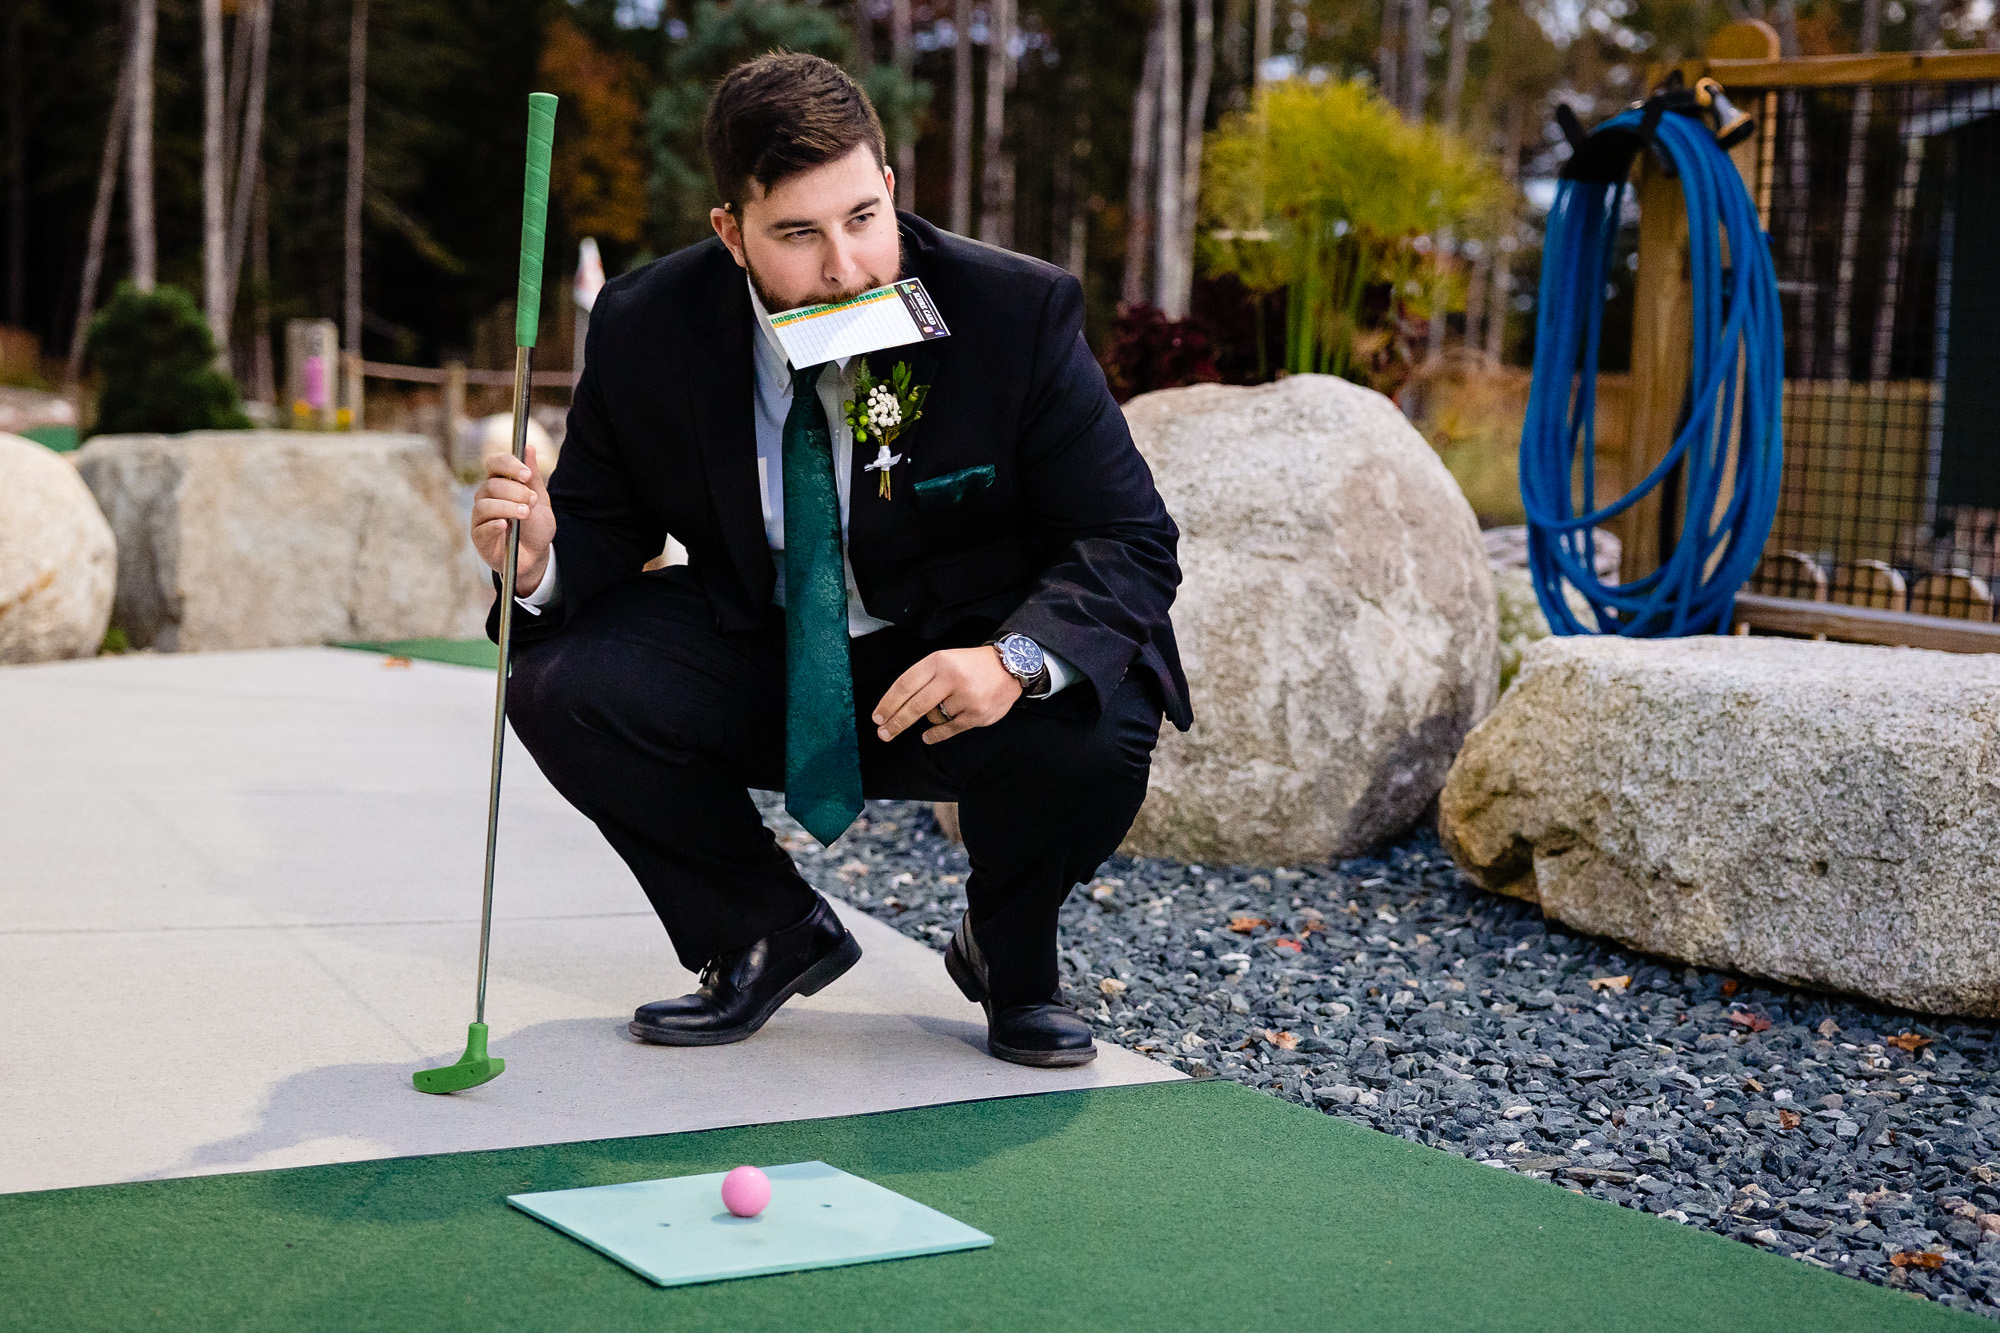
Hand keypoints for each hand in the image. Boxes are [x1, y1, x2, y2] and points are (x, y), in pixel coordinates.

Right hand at [470, 442, 555, 596]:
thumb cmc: (535, 527)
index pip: (494, 463)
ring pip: (484, 505)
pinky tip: (506, 526)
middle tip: (533, 501)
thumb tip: (529, 447)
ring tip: (526, 514)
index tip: (526, 474)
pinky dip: (494, 524)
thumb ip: (534, 477)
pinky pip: (481, 527)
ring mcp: (480, 517)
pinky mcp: (479, 537)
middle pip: (492, 485)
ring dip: (508, 507)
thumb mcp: (540, 500)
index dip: (508, 465)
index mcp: (500, 483)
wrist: (536, 556)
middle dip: (516, 491)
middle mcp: (486, 497)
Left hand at [872, 646, 1021, 744]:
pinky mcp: (977, 714)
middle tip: (883, 733)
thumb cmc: (971, 665)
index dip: (888, 703)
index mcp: (939, 661)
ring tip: (949, 703)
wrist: (1010, 666)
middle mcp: (952, 678)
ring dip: (933, 716)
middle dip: (896, 722)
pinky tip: (928, 736)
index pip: (906, 684)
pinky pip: (948, 730)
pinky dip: (936, 734)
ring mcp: (966, 697)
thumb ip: (922, 679)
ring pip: (933, 717)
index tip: (877, 716)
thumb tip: (895, 707)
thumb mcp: (945, 660)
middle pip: (915, 705)